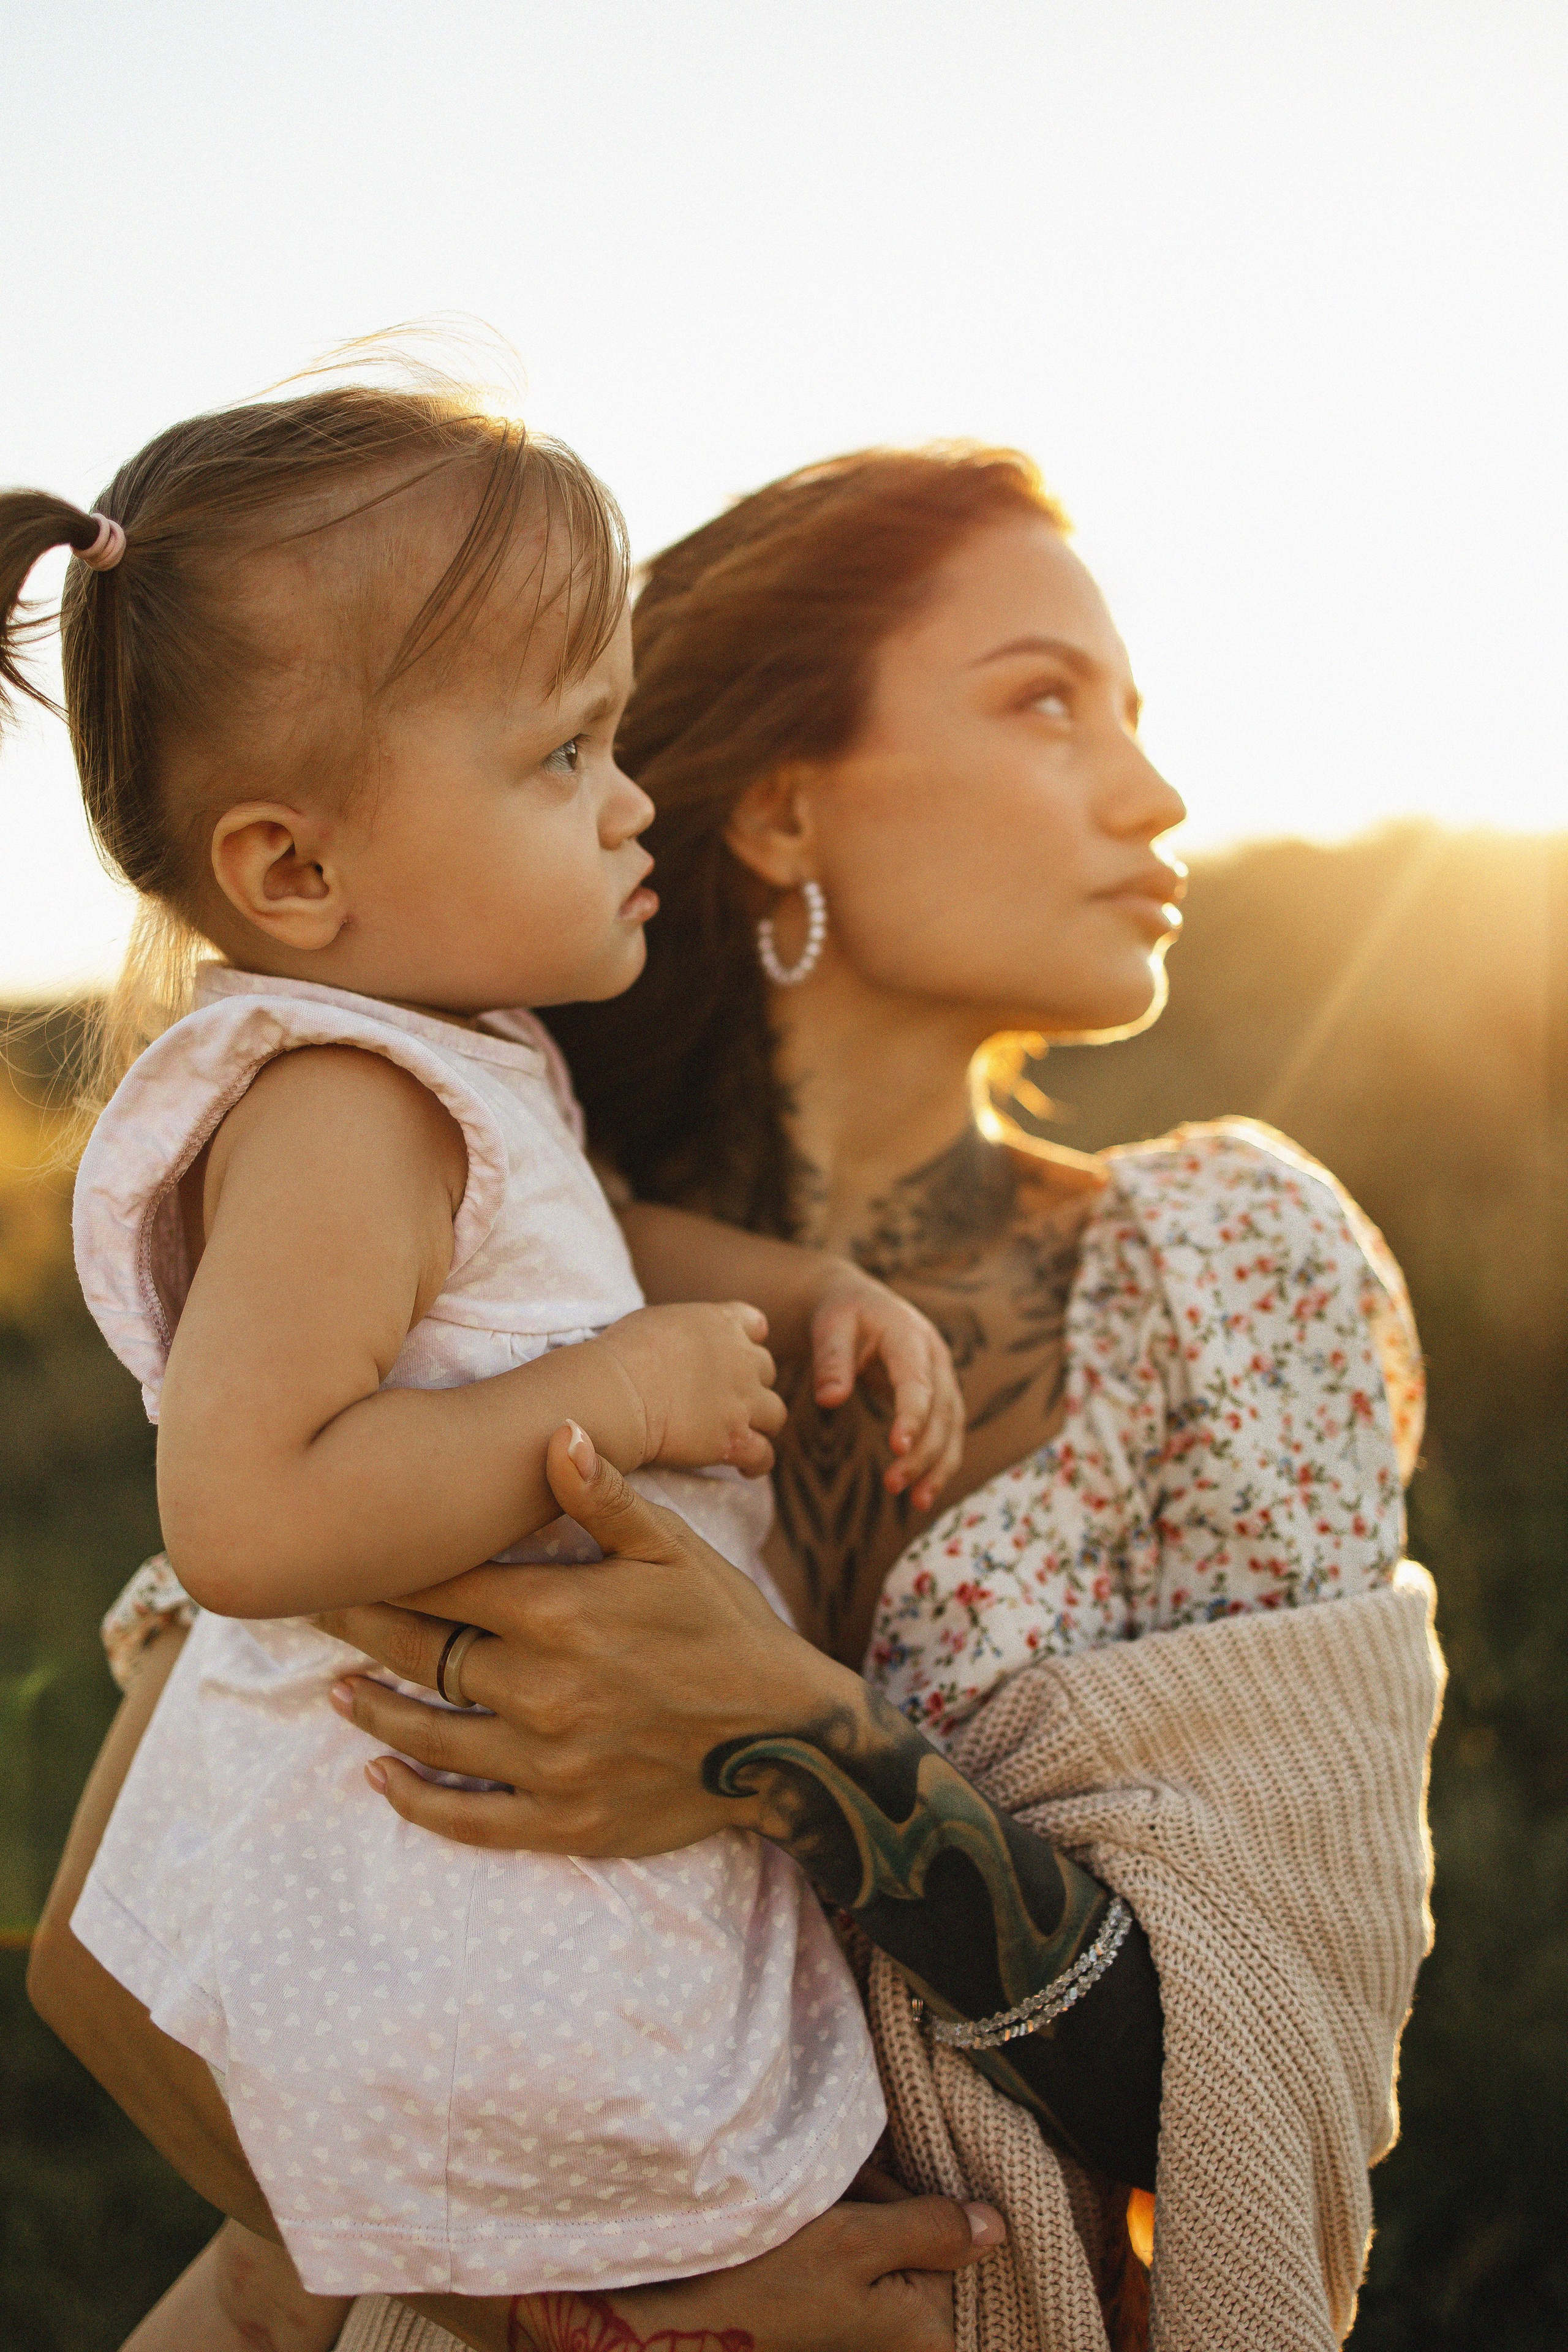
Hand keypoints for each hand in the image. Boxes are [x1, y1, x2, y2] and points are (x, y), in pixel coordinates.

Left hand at [322, 1426, 856, 1854]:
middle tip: (311, 1613)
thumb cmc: (725, 1628)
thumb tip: (556, 1431)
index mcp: (560, 1613)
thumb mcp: (674, 1548)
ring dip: (372, 1711)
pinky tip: (380, 1778)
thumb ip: (605, 1495)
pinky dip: (414, 1799)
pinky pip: (465, 1818)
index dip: (383, 1568)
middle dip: (360, 1629)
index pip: (441, 1585)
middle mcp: (541, 1688)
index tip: (338, 1554)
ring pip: (429, 1735)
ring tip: (333, 1691)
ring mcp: (547, 1762)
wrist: (787, 1739)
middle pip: (419, 1654)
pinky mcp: (560, 1821)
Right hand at [495, 2178, 1004, 2351]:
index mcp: (923, 2324)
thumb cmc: (763, 2282)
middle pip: (923, 2225)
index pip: (962, 2239)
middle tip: (834, 2187)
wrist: (671, 2315)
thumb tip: (998, 2226)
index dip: (926, 2194)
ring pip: (885, 2220)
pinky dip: (832, 2207)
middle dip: (884, 2188)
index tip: (884, 2178)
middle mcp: (899, 2324)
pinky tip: (800, 2202)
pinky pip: (853, 2233)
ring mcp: (863, 2308)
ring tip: (807, 2193)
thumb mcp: (853, 2244)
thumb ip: (930, 2229)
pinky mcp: (831, 2294)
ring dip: (853, 2191)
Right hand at [598, 1300, 788, 1476]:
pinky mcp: (734, 1439)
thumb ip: (683, 1330)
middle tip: (728, 1401)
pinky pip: (764, 1455)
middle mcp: (741, 1359)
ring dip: (762, 1423)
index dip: (748, 1340)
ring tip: (745, 1434)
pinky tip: (745, 1469)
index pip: (755, 1324)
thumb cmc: (621, 1354)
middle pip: (766, 1370)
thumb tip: (676, 1344)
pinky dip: (758, 1463)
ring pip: (775, 1413)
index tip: (735, 1354)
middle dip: (751, 1384)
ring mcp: (742, 1401)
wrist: (616, 1392)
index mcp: (721, 1323)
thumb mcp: (658, 1320)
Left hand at [807, 1265, 964, 1509]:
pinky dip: (937, 1464)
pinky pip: (946, 1433)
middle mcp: (936, 1358)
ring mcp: (942, 1378)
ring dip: (937, 1465)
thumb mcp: (831, 1327)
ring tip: (916, 1501)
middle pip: (942, 1410)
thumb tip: (829, 1400)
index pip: (918, 1381)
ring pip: (952, 1427)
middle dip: (923, 1451)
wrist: (859, 1302)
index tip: (898, 1447)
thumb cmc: (842, 1313)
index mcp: (910, 1336)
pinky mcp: (938, 1397)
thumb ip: (831, 1360)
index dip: (912, 1414)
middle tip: (893, 1485)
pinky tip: (921, 1493)